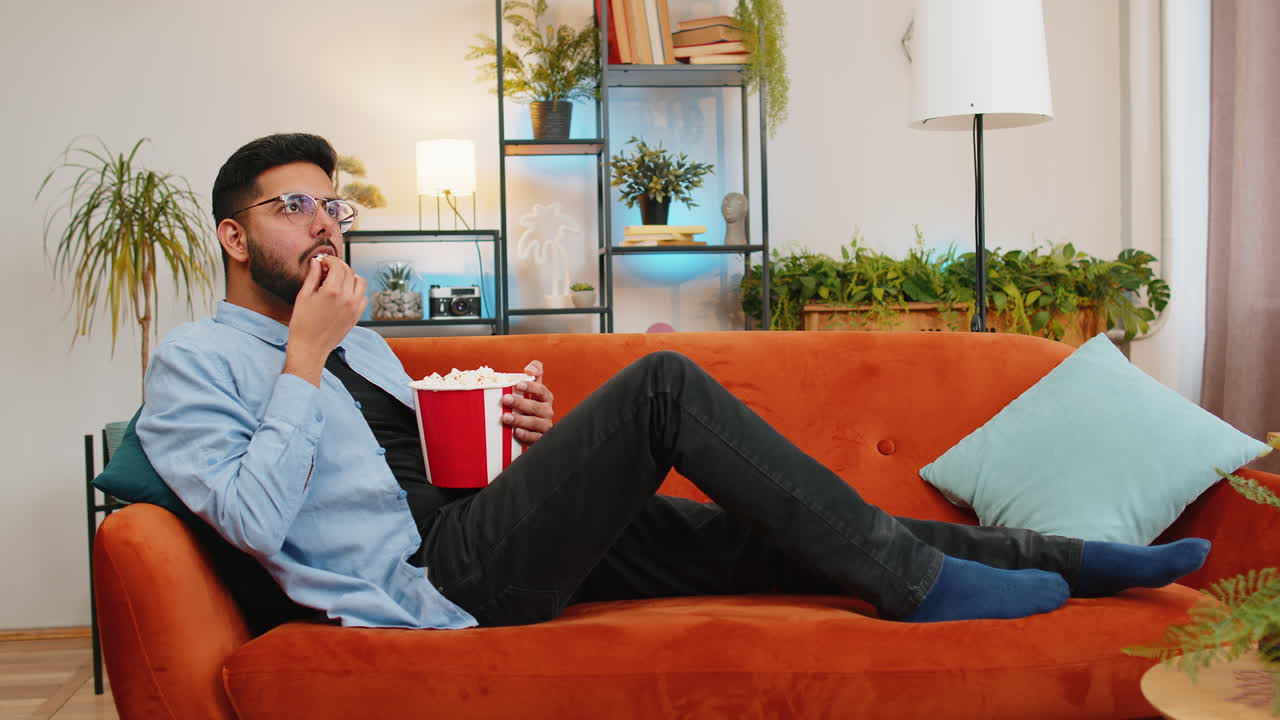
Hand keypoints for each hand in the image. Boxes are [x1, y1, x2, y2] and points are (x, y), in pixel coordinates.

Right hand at [284, 256, 367, 385]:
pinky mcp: (357, 316)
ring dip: (350, 276)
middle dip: (338, 266)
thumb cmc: (302, 324)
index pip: (337, 266)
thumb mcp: (304, 296)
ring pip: (360, 282)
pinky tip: (345, 293)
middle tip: (328, 268)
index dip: (330, 260)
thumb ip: (312, 276)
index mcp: (332, 291)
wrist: (310, 347)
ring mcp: (354, 307)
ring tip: (338, 279)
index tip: (323, 261)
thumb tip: (316, 262)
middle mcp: (347, 298)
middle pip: (349, 272)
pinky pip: (363, 297)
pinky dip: (356, 291)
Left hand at [502, 360, 553, 445]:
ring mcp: (545, 426)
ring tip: (506, 417)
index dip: (531, 387)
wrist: (536, 430)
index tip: (518, 384)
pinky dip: (526, 435)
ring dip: (520, 419)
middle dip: (520, 403)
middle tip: (505, 399)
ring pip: (535, 423)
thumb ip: (535, 373)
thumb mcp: (534, 389)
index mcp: (545, 398)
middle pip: (536, 407)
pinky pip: (535, 438)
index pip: (541, 390)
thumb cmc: (531, 405)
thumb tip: (530, 368)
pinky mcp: (540, 439)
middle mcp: (547, 412)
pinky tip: (516, 432)